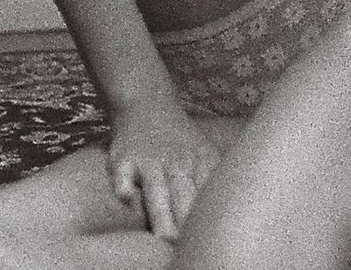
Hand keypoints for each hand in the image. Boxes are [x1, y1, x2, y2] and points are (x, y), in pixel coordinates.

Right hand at [107, 93, 222, 241]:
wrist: (148, 104)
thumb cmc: (180, 140)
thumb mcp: (204, 153)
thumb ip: (213, 180)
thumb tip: (229, 212)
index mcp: (201, 162)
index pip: (207, 194)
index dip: (209, 218)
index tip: (213, 237)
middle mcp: (176, 164)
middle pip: (184, 197)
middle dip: (188, 222)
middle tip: (190, 245)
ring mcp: (148, 162)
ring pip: (156, 192)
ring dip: (162, 214)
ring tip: (167, 238)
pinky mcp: (123, 162)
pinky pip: (122, 179)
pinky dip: (124, 190)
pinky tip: (127, 201)